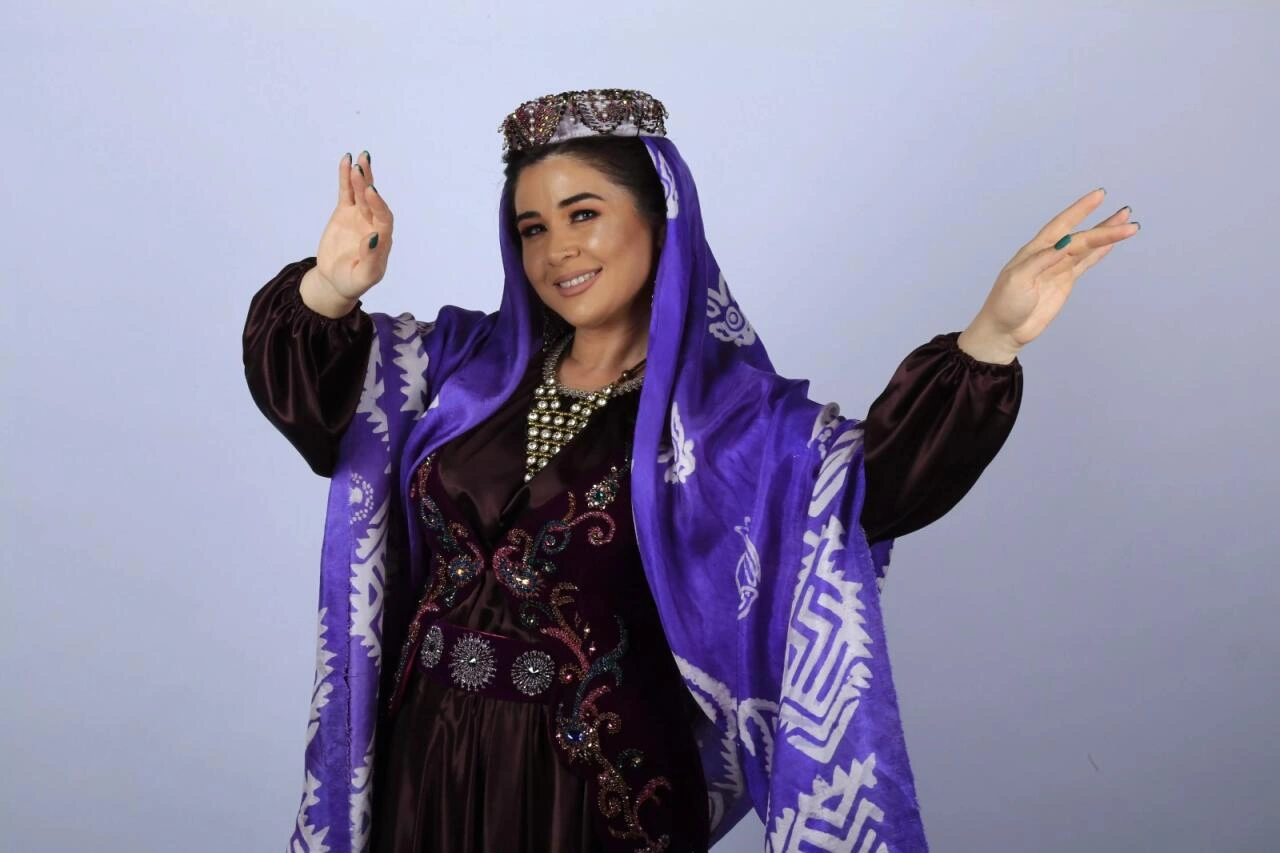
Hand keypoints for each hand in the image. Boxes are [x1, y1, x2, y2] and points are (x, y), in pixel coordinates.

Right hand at [311, 151, 394, 301]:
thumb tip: (373, 237)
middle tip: (361, 169)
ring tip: (358, 159)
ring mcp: (359, 216)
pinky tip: (346, 161)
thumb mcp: (364, 276)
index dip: (378, 204)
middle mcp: (373, 224)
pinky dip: (346, 177)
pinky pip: (346, 192)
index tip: (371, 191)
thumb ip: (371, 259)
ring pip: (361, 192)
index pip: (384, 218)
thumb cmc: (353, 282)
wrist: (335, 280)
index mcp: (382, 240)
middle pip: (372, 201)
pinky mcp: (345, 212)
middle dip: (367, 185)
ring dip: (360, 176)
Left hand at [961, 188, 1139, 361]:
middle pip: (1081, 237)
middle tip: (1127, 216)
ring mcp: (1058, 268)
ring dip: (1106, 236)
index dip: (1080, 210)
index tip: (1099, 195)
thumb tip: (1064, 243)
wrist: (1005, 331)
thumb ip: (1040, 261)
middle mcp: (1049, 254)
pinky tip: (1112, 245)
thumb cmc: (1005, 304)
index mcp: (1035, 250)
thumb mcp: (1017, 281)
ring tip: (1128, 224)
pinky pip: (1085, 263)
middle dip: (1104, 228)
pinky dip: (1099, 253)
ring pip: (1087, 247)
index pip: (1061, 225)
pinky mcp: (1065, 282)